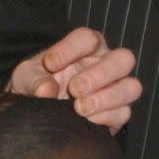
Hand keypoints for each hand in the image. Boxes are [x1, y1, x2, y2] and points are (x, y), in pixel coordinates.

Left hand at [8, 26, 140, 132]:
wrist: (39, 113)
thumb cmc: (36, 85)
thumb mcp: (26, 78)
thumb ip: (34, 80)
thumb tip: (46, 90)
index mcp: (86, 47)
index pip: (88, 38)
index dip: (70, 49)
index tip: (50, 64)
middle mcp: (106, 64)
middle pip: (123, 59)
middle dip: (100, 74)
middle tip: (75, 89)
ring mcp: (116, 88)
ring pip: (132, 87)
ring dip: (107, 98)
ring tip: (79, 108)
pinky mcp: (117, 113)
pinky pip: (124, 113)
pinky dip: (106, 117)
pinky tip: (86, 120)